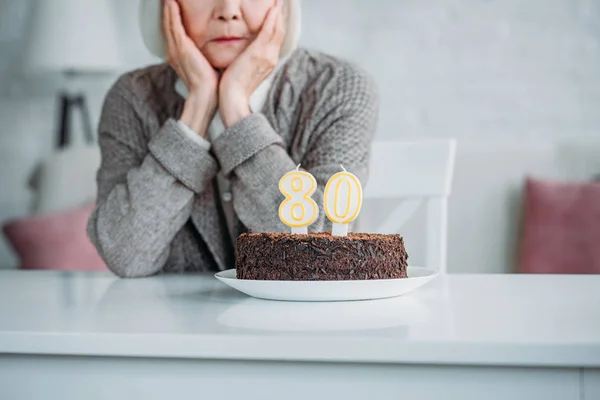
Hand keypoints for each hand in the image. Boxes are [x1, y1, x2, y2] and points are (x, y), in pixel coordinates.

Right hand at [163, 0, 217, 135]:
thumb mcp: (206, 66)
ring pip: (168, 21)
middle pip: (167, 23)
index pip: (173, 30)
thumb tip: (213, 50)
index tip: (173, 4)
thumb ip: (205, 56)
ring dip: (167, 6)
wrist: (206, 96)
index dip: (172, 16)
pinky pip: (174, 25)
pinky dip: (171, 12)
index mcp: (179, 55)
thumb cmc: (209, 84)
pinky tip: (171, 1)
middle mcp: (174, 50)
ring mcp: (175, 49)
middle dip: (167, 8)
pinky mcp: (181, 48)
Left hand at [219, 0, 284, 127]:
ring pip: (277, 29)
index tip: (277, 11)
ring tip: (279, 0)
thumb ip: (245, 60)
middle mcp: (271, 57)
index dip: (277, 23)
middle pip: (280, 31)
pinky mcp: (259, 54)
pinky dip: (272, 18)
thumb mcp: (242, 70)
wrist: (233, 100)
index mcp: (267, 61)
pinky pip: (269, 32)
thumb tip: (242, 54)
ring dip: (278, 12)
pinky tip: (273, 8)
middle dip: (280, 14)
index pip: (275, 37)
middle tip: (281, 0)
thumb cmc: (232, 88)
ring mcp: (267, 56)